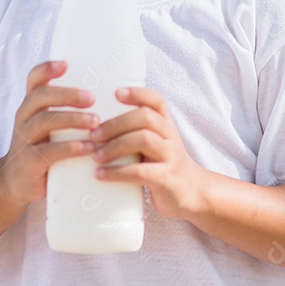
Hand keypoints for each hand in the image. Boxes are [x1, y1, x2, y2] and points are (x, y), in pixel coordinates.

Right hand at [0, 60, 97, 206]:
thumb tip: (108, 95)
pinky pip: (48, 152)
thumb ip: (68, 111)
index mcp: (31, 105)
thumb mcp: (50, 127)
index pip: (33, 80)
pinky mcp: (28, 162)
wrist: (17, 183)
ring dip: (72, 119)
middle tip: (92, 98)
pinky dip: (70, 148)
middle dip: (67, 94)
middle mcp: (24, 118)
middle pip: (40, 96)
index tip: (66, 64)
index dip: (47, 69)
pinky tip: (88, 147)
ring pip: (44, 121)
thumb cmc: (44, 148)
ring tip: (95, 121)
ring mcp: (23, 139)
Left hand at [89, 87, 206, 218]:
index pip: (155, 100)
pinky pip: (141, 171)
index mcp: (166, 124)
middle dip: (116, 124)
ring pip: (144, 140)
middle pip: (145, 117)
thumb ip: (135, 132)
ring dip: (115, 146)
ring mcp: (171, 156)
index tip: (115, 93)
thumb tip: (95, 126)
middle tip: (93, 134)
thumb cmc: (162, 165)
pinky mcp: (167, 178)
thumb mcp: (155, 143)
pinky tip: (101, 174)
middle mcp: (170, 136)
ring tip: (96, 156)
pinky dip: (117, 172)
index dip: (137, 93)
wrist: (191, 192)